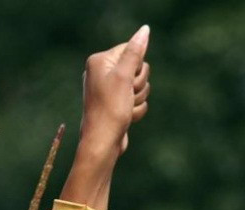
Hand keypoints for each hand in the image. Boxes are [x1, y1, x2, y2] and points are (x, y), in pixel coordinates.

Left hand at [81, 24, 151, 154]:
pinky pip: (137, 100)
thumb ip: (135, 52)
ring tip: (125, 109)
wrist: (102, 144)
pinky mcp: (117, 104)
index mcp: (99, 61)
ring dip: (138, 99)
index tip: (126, 80)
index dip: (136, 66)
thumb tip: (144, 30)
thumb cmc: (110, 110)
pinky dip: (135, 110)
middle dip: (138, 84)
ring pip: (140, 85)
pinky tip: (126, 118)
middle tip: (125, 96)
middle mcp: (102, 73)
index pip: (131, 49)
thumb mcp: (124, 76)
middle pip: (138, 67)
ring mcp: (110, 89)